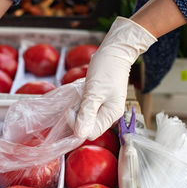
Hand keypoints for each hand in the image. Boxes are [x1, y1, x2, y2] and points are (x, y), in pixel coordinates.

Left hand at [74, 17, 156, 139]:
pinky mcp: (99, 102)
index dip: (77, 124)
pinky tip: (82, 93)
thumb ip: (87, 114)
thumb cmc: (106, 69)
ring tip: (81, 94)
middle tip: (77, 99)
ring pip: (84, 118)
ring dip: (78, 108)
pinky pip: (86, 109)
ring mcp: (104, 109)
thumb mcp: (94, 92)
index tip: (72, 109)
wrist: (114, 53)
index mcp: (111, 115)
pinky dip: (80, 103)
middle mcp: (108, 115)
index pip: (89, 133)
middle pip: (86, 127)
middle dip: (77, 115)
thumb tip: (80, 135)